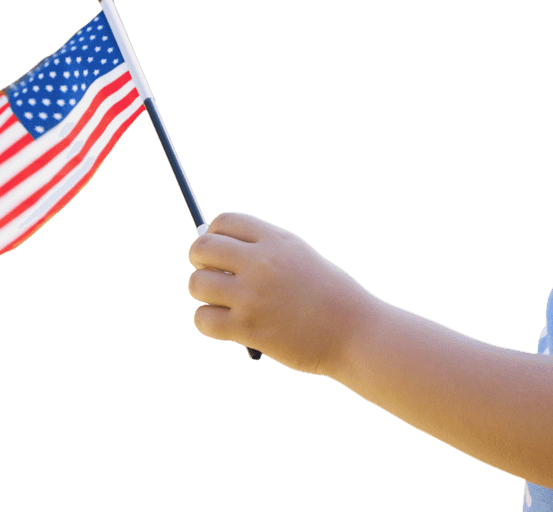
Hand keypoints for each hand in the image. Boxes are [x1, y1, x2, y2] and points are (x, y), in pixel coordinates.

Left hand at [188, 212, 371, 375]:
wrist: (355, 331)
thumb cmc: (327, 295)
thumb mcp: (299, 258)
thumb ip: (262, 251)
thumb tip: (212, 253)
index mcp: (277, 240)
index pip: (225, 221)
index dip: (214, 234)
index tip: (219, 252)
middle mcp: (262, 262)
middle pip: (202, 248)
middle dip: (200, 261)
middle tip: (213, 276)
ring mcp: (253, 296)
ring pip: (197, 284)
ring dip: (204, 294)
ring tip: (224, 303)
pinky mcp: (248, 328)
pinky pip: (202, 319)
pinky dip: (208, 322)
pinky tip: (228, 325)